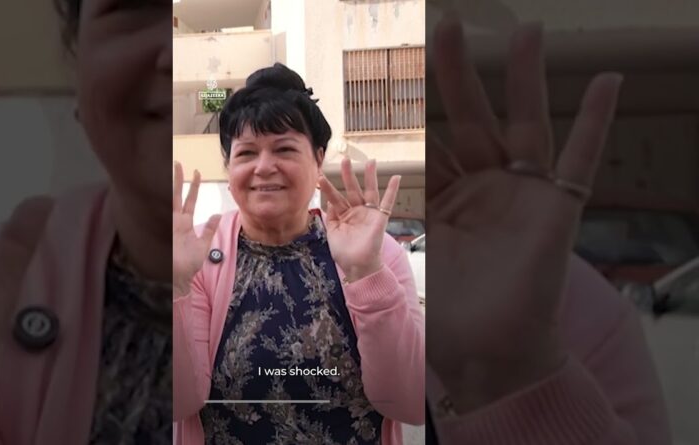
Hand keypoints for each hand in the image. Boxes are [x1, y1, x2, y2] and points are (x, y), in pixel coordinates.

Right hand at [172, 163, 219, 295]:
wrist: (180, 278)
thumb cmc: (190, 264)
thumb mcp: (204, 245)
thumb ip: (210, 229)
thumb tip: (218, 214)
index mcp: (185, 223)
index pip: (190, 200)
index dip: (193, 186)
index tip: (197, 172)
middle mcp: (176, 220)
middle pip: (177, 195)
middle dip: (177, 179)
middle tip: (177, 162)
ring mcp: (169, 224)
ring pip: (169, 199)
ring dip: (170, 184)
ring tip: (170, 168)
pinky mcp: (165, 230)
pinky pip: (164, 212)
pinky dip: (162, 201)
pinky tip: (161, 187)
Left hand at [318, 157, 400, 281]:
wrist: (357, 267)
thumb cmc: (344, 253)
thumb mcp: (332, 232)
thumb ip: (331, 215)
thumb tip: (330, 200)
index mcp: (344, 215)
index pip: (336, 197)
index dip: (329, 188)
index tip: (321, 176)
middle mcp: (357, 212)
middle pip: (352, 189)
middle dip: (348, 174)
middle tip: (345, 159)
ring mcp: (369, 214)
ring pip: (369, 191)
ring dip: (369, 176)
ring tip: (370, 161)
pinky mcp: (380, 218)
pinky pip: (387, 202)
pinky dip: (392, 190)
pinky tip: (396, 178)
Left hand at [425, 18, 622, 411]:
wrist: (491, 350)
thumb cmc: (454, 311)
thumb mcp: (421, 254)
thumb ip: (401, 221)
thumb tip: (358, 199)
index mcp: (450, 196)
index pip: (434, 140)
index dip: (420, 108)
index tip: (407, 68)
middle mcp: (487, 186)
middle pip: (473, 119)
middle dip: (459, 77)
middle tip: (448, 27)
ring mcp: (525, 193)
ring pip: (526, 124)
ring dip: (528, 79)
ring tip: (530, 33)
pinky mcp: (558, 209)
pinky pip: (582, 159)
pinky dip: (597, 122)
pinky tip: (608, 83)